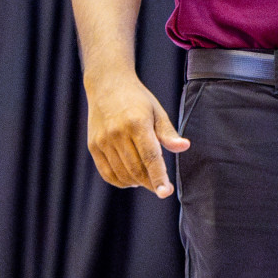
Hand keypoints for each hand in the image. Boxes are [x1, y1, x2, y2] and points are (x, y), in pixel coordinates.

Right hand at [84, 71, 189, 198]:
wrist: (107, 84)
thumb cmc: (137, 99)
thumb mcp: (156, 111)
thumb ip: (168, 133)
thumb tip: (184, 147)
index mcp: (137, 123)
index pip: (150, 157)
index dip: (158, 177)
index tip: (166, 192)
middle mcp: (117, 133)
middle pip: (136, 169)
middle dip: (151, 182)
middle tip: (162, 186)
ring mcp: (103, 140)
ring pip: (123, 174)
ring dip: (137, 182)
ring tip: (147, 178)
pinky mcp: (93, 146)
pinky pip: (107, 173)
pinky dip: (121, 181)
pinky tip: (131, 178)